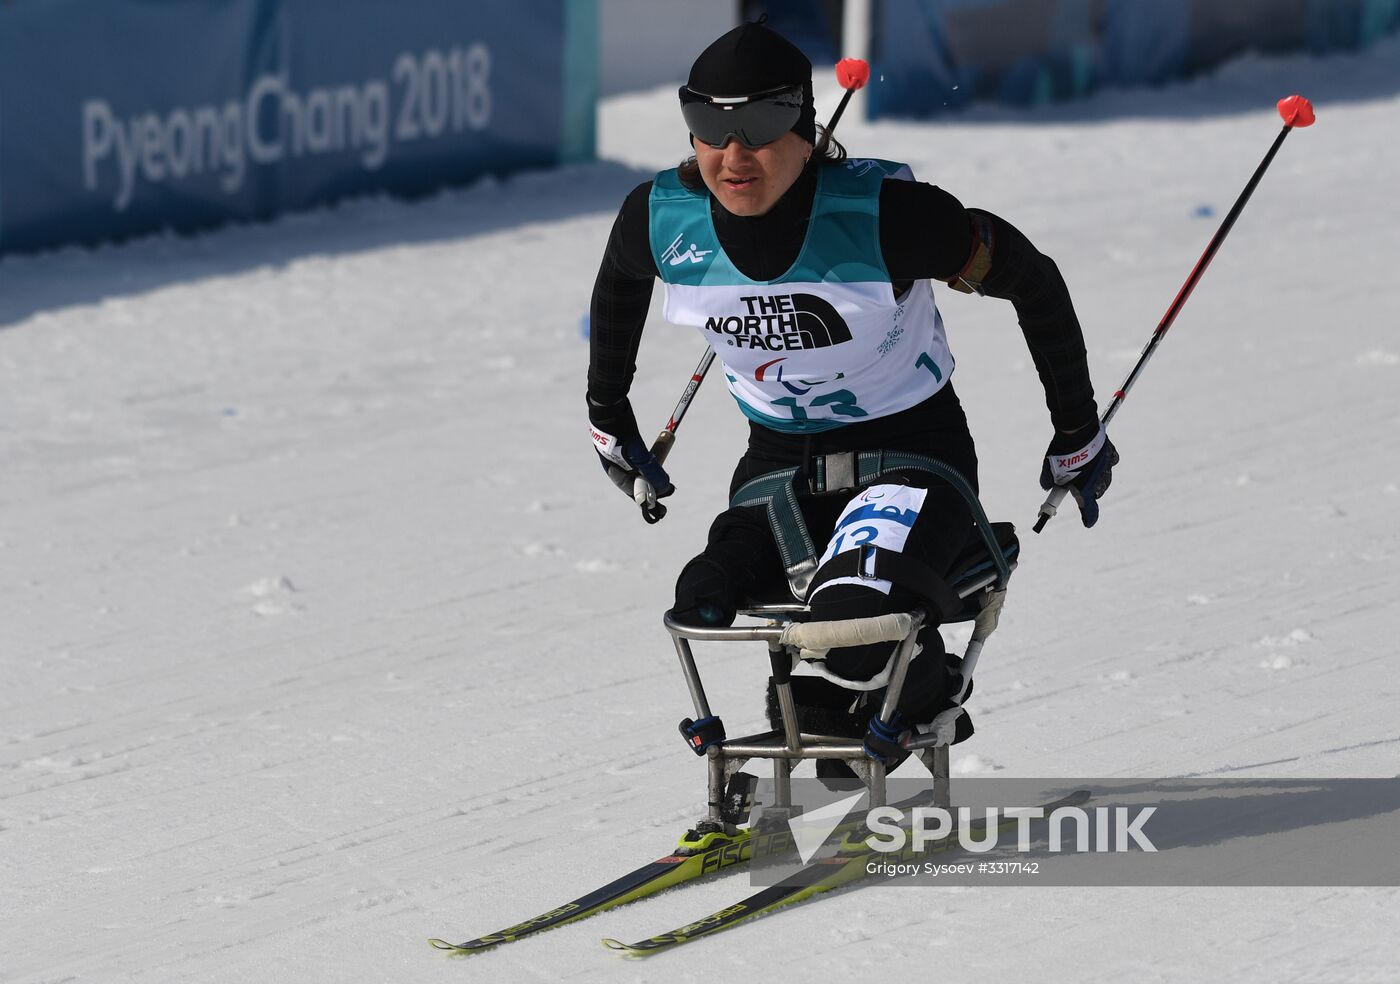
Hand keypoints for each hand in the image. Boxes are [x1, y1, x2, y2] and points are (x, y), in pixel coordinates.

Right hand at [587, 395, 674, 510]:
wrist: (608, 400)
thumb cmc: (618, 427)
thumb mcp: (636, 450)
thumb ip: (650, 469)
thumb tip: (664, 486)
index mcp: (612, 470)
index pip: (632, 491)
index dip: (648, 500)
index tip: (662, 506)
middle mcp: (615, 464)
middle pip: (636, 482)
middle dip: (652, 489)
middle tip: (669, 492)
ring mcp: (620, 453)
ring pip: (638, 470)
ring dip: (651, 476)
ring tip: (665, 481)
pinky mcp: (626, 442)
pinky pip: (638, 457)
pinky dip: (648, 462)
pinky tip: (656, 462)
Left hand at [1039, 421, 1118, 527]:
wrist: (1077, 430)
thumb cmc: (1061, 453)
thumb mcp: (1049, 469)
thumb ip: (1047, 482)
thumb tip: (1046, 486)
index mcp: (1085, 490)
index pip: (1089, 511)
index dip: (1089, 518)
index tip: (1087, 523)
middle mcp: (1099, 482)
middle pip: (1095, 492)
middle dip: (1086, 490)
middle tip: (1075, 483)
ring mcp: (1107, 467)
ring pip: (1102, 477)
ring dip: (1094, 475)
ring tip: (1081, 465)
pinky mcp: (1111, 454)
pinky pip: (1108, 461)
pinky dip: (1101, 460)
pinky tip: (1093, 454)